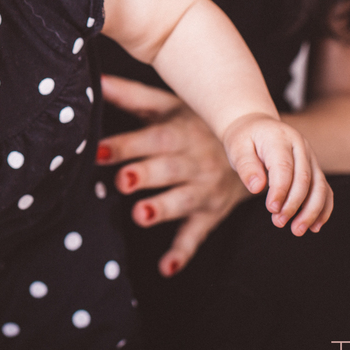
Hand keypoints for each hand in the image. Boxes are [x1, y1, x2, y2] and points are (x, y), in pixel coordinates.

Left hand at [99, 75, 251, 276]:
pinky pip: (197, 235)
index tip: (98, 151)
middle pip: (167, 169)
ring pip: (182, 201)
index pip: (151, 138)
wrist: (254, 147)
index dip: (125, 145)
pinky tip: (166, 268)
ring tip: (139, 215)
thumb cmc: (195, 122)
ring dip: (162, 209)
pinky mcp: (211, 214)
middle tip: (123, 181)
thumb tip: (95, 80)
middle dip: (145, 175)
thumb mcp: (167, 104)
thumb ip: (131, 95)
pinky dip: (183, 252)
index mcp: (180, 133)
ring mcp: (204, 190)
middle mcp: (194, 162)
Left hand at [219, 111, 333, 235]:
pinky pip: (324, 189)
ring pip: (319, 186)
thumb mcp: (237, 147)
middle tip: (279, 223)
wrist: (257, 125)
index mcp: (279, 138)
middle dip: (294, 205)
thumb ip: (246, 166)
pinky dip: (323, 208)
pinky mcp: (314, 168)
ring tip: (297, 230)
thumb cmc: (244, 138)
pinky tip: (315, 226)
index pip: (284, 167)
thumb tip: (257, 188)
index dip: (280, 190)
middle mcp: (300, 146)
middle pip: (305, 179)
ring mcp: (310, 157)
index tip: (272, 209)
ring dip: (312, 211)